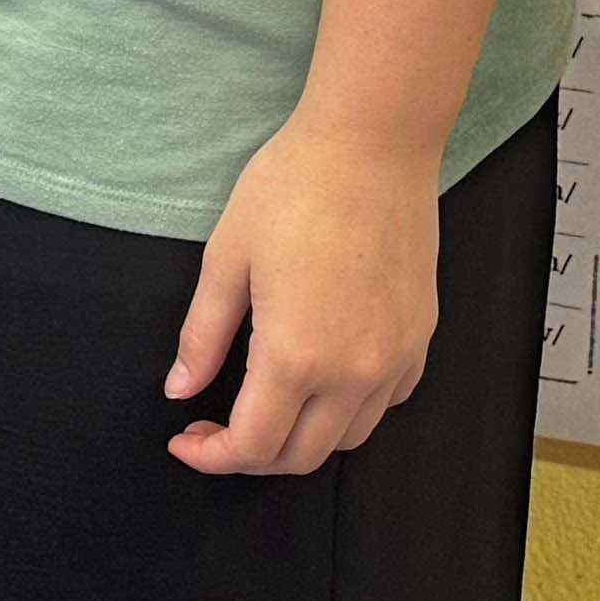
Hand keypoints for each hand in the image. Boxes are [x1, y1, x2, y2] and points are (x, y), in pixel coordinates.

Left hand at [169, 110, 443, 476]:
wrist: (373, 144)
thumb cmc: (293, 188)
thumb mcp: (227, 257)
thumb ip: (203, 335)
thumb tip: (180, 390)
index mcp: (296, 356)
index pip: (252, 444)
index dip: (211, 456)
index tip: (184, 440)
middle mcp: (354, 373)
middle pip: (300, 456)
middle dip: (250, 456)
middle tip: (214, 427)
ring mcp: (395, 358)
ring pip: (348, 438)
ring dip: (300, 439)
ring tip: (264, 406)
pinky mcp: (420, 337)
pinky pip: (385, 403)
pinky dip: (348, 412)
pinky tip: (321, 381)